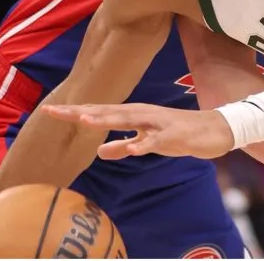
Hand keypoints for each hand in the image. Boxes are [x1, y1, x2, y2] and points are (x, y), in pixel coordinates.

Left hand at [43, 103, 235, 159]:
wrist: (215, 131)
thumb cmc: (179, 134)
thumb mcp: (147, 142)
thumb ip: (123, 145)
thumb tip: (99, 152)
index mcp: (133, 115)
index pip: (99, 112)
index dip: (74, 112)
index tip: (49, 111)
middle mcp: (142, 114)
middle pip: (106, 112)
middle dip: (80, 112)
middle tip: (53, 111)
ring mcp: (158, 123)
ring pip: (129, 121)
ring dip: (107, 121)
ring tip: (84, 122)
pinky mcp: (174, 135)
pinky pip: (157, 141)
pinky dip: (144, 144)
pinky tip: (132, 150)